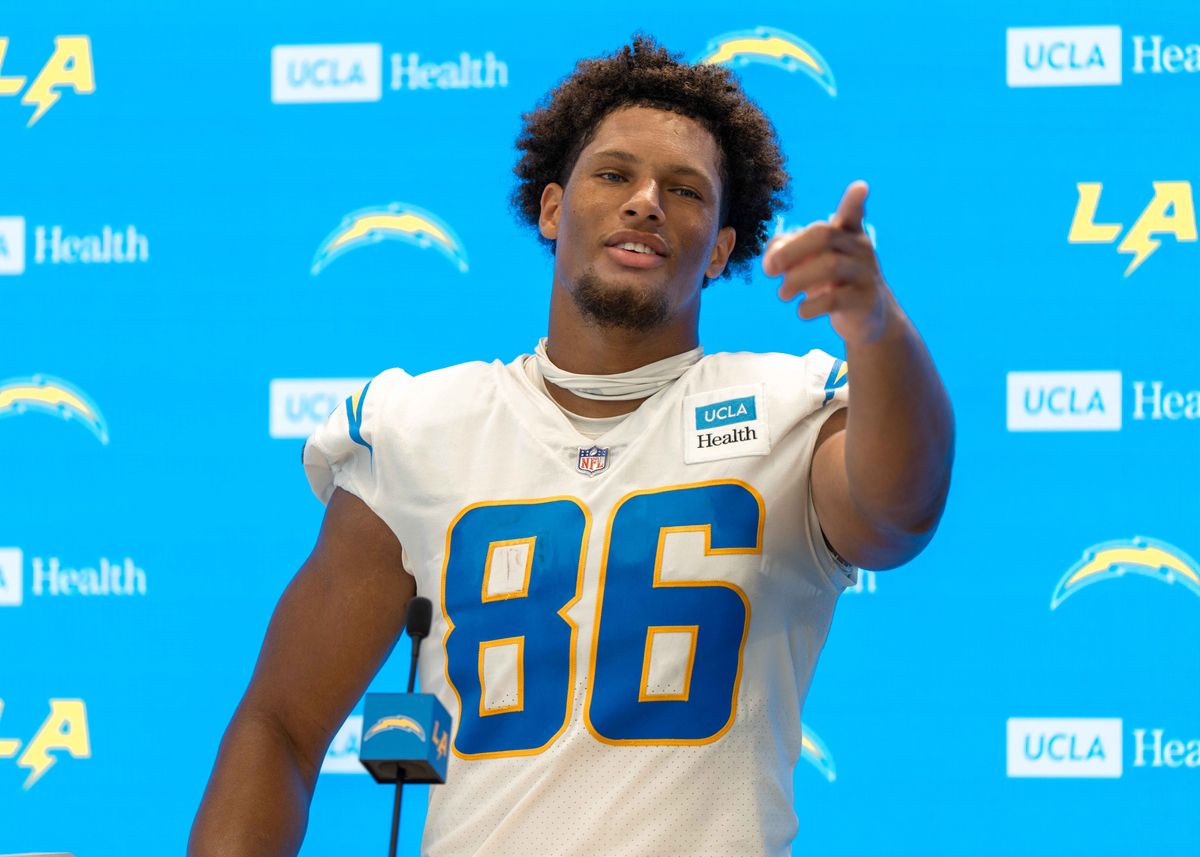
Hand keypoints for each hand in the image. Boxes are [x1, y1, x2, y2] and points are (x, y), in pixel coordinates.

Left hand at [762, 181, 894, 345]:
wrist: (867, 318)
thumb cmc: (831, 282)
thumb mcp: (809, 261)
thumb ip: (784, 250)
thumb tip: (770, 262)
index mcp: (847, 233)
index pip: (852, 213)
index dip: (854, 200)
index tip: (860, 186)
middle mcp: (860, 249)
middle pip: (824, 236)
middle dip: (789, 251)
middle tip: (769, 271)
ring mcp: (866, 274)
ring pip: (830, 266)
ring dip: (795, 280)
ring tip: (783, 293)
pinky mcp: (865, 301)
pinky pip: (833, 299)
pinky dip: (809, 306)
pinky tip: (802, 311)